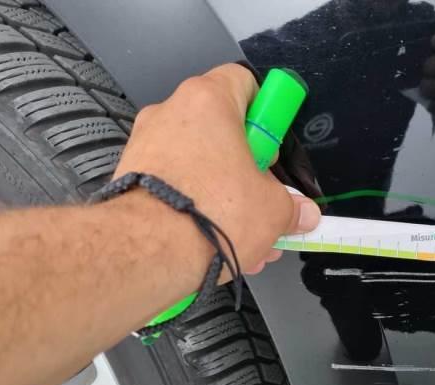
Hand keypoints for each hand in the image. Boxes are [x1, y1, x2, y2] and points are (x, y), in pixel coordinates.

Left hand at [113, 64, 320, 280]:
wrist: (150, 252)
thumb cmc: (208, 215)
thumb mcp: (273, 210)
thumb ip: (292, 206)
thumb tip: (302, 213)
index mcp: (208, 102)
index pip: (243, 82)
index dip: (267, 112)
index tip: (276, 142)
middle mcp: (171, 114)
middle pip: (221, 130)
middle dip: (247, 167)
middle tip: (264, 195)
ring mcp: (146, 146)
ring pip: (199, 164)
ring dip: (225, 194)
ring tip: (244, 232)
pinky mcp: (132, 178)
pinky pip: (175, 186)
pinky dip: (197, 207)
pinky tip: (216, 240)